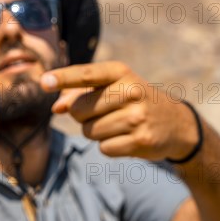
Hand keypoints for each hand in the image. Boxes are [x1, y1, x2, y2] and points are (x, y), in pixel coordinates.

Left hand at [40, 61, 198, 160]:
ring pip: (89, 131)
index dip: (63, 78)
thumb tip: (56, 108)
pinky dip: (108, 146)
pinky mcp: (141, 140)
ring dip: (96, 132)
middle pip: (79, 110)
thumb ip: (78, 93)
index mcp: (120, 72)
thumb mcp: (111, 87)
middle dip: (82, 115)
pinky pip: (103, 148)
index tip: (43, 81)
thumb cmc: (132, 100)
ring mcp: (137, 116)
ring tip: (118, 124)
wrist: (176, 123)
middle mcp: (130, 91)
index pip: (86, 74)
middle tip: (103, 112)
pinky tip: (126, 137)